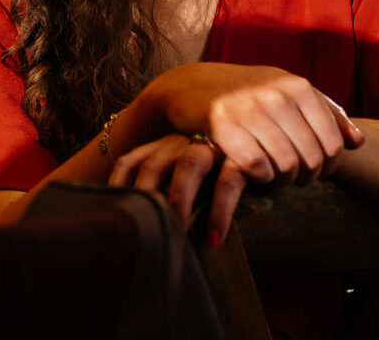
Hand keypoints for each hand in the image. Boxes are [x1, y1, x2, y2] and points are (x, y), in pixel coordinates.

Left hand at [108, 133, 243, 246]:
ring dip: (178, 200)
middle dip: (145, 197)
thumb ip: (166, 186)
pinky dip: (219, 211)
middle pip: (153, 164)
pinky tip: (214, 238)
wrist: (267, 141)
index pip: (130, 160)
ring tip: (177, 232)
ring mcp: (213, 145)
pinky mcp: (243, 155)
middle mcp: (184, 141)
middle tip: (142, 230)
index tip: (111, 213)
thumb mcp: (187, 170)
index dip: (118, 186)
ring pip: (187, 166)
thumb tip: (142, 224)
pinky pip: (228, 182)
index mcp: (165, 144)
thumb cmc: (221, 166)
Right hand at [141, 63, 363, 185]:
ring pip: (285, 165)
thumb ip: (326, 113)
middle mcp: (274, 94)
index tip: (315, 170)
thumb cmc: (247, 92)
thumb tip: (358, 143)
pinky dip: (259, 178)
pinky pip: (255, 167)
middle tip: (293, 178)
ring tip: (275, 176)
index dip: (328, 166)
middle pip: (310, 158)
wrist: (192, 85)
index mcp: (296, 86)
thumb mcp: (287, 93)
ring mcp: (247, 107)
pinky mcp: (221, 124)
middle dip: (305, 176)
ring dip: (282, 180)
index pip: (332, 143)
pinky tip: (255, 173)